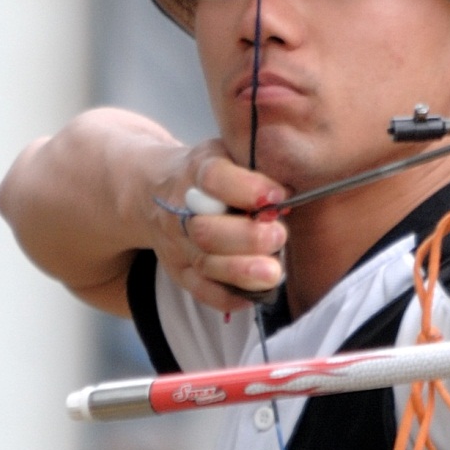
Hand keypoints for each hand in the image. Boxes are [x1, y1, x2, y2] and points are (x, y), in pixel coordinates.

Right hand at [151, 142, 288, 312]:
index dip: (248, 189)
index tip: (278, 196)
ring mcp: (177, 244)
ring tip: (273, 272)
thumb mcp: (230, 154)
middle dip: (247, 238)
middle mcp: (180, 209)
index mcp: (197, 170)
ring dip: (242, 271)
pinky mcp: (179, 271)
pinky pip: (201, 290)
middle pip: (206, 230)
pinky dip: (229, 296)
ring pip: (206, 263)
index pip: (215, 178)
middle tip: (279, 237)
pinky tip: (254, 293)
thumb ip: (256, 169)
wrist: (161, 190)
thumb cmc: (214, 173)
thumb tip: (289, 194)